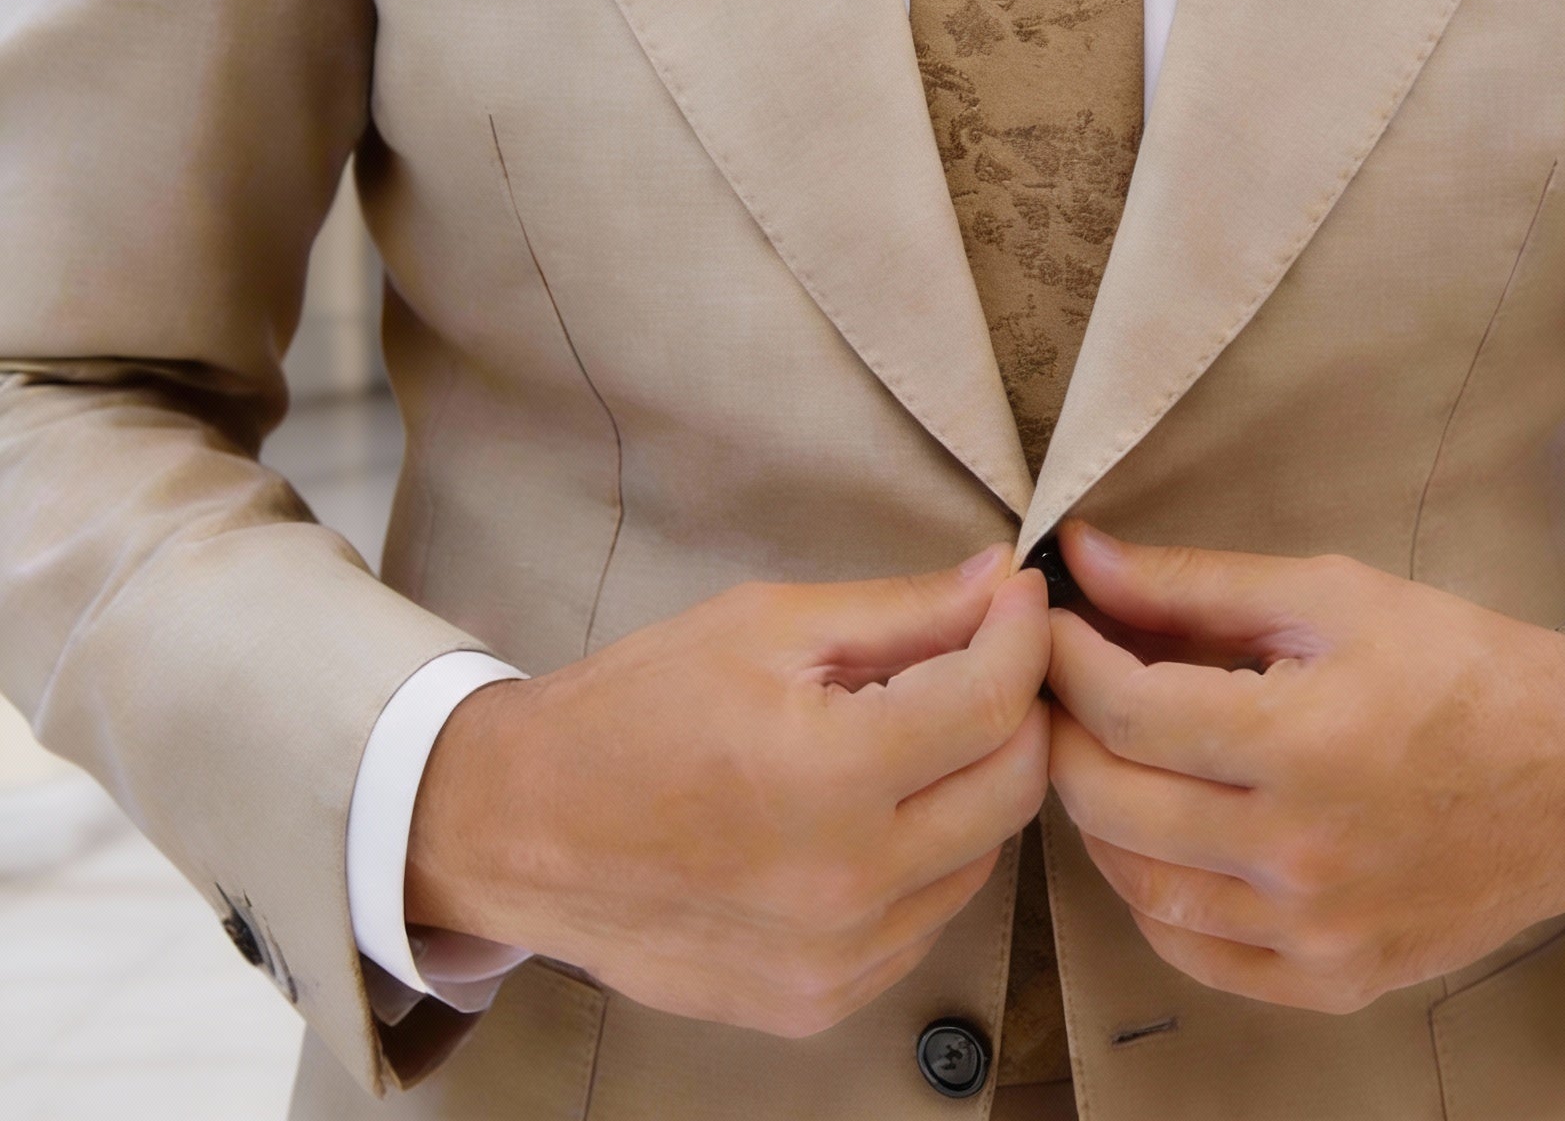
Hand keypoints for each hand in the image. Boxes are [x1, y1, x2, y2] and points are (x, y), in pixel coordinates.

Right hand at [406, 548, 1050, 1035]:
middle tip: (985, 656)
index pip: (993, 702)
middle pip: (1014, 787)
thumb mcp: (765, 626)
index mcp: (830, 776)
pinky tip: (876, 808)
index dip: (1022, 634)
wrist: (522, 831)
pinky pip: (926, 918)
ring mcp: (837, 960)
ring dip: (975, 784)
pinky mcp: (820, 1002)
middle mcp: (847, 885)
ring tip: (918, 730)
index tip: (1017, 597)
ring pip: (982, 856)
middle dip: (1018, 707)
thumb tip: (1001, 581)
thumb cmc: (634, 710)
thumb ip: (901, 610)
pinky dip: (928, 856)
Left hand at [1045, 523, 1564, 1013]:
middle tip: (1059, 684)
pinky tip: (1158, 836)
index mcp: (1302, 743)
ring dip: (1096, 814)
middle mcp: (1301, 852)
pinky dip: (1152, 896)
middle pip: (1111, 802)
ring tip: (1104, 752)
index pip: (1126, 711)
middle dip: (1062, 731)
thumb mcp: (1331, 596)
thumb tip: (1082, 559)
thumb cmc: (1460, 668)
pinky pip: (1196, 953)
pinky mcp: (1333, 979)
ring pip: (1137, 887)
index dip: (1065, 660)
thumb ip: (1194, 584)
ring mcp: (1315, 931)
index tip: (1048, 624)